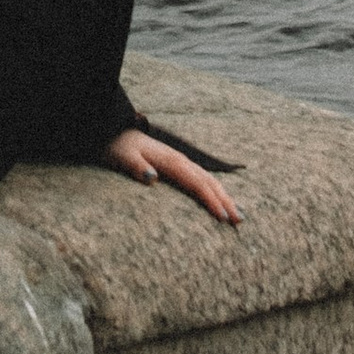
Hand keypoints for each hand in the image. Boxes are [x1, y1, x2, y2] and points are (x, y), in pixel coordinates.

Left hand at [106, 129, 241, 224]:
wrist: (114, 131)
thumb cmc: (117, 147)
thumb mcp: (122, 156)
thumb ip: (136, 166)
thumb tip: (152, 178)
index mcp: (170, 161)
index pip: (197, 183)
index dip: (211, 200)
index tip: (223, 218)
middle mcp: (180, 160)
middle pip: (209, 181)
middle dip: (226, 201)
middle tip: (240, 221)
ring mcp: (180, 161)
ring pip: (208, 179)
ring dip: (224, 195)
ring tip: (238, 214)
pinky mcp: (177, 164)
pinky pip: (201, 177)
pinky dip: (214, 189)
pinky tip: (220, 198)